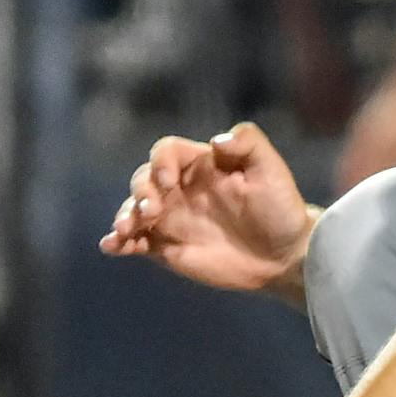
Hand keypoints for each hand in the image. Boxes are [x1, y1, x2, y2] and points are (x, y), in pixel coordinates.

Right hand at [100, 122, 317, 299]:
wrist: (283, 256)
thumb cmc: (280, 207)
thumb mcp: (270, 169)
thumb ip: (248, 143)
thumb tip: (216, 140)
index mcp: (199, 165)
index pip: (166, 151)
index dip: (160, 162)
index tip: (168, 181)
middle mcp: (179, 188)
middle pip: (143, 179)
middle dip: (140, 192)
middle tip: (151, 211)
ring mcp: (170, 219)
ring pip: (133, 210)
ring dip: (124, 216)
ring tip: (124, 230)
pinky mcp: (165, 248)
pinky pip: (134, 242)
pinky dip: (119, 243)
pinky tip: (112, 247)